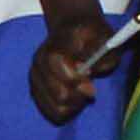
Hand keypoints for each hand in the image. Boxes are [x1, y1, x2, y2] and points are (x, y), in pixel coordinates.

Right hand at [26, 8, 117, 126]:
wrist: (71, 29)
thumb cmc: (92, 36)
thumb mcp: (105, 38)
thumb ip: (101, 55)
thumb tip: (89, 71)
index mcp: (57, 44)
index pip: (58, 66)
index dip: (77, 78)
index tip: (91, 76)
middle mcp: (40, 60)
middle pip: (58, 93)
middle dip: (79, 95)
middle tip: (90, 88)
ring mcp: (35, 75)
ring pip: (55, 106)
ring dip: (73, 105)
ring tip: (81, 94)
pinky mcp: (34, 88)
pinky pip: (50, 111)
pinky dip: (65, 110)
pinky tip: (73, 99)